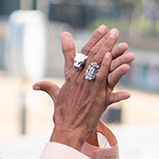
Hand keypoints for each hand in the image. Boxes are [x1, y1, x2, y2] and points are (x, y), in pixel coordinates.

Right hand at [32, 25, 133, 149]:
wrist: (67, 130)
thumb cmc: (62, 115)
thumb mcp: (55, 96)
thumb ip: (47, 87)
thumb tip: (35, 85)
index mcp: (71, 76)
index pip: (83, 53)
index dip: (93, 39)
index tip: (102, 28)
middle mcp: (80, 79)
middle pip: (93, 55)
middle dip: (105, 41)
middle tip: (114, 30)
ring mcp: (90, 87)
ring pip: (101, 65)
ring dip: (113, 52)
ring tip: (123, 42)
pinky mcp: (98, 97)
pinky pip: (107, 81)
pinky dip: (113, 71)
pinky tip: (122, 64)